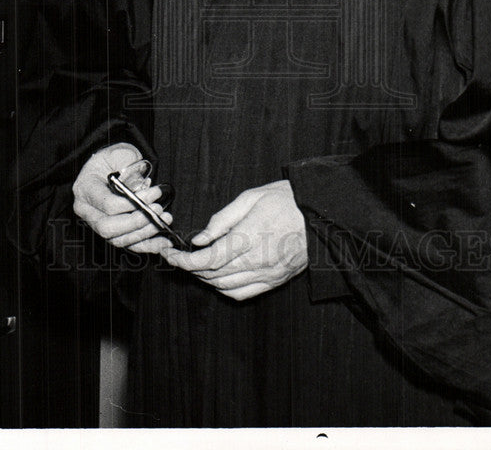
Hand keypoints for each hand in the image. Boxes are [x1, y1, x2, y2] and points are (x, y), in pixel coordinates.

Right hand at [72, 143, 172, 253]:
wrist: (108, 164)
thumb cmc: (113, 158)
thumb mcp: (120, 154)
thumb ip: (130, 170)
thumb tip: (144, 188)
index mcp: (85, 189)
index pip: (107, 205)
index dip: (131, 204)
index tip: (153, 195)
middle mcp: (87, 211)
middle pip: (109, 227)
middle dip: (137, 221)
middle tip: (158, 209)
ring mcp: (96, 224)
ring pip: (118, 239)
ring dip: (145, 233)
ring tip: (165, 220)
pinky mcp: (111, 233)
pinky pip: (128, 245)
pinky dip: (147, 246)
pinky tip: (163, 242)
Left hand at [162, 180, 307, 300]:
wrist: (320, 215)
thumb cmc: (286, 200)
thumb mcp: (251, 197)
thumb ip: (222, 219)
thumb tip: (200, 238)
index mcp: (250, 236)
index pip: (208, 258)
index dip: (184, 261)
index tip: (170, 255)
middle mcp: (257, 260)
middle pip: (212, 274)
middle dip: (190, 268)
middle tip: (178, 256)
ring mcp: (267, 274)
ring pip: (224, 286)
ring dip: (204, 278)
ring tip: (195, 264)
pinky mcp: (274, 281)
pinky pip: (241, 293)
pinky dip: (223, 288)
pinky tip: (217, 277)